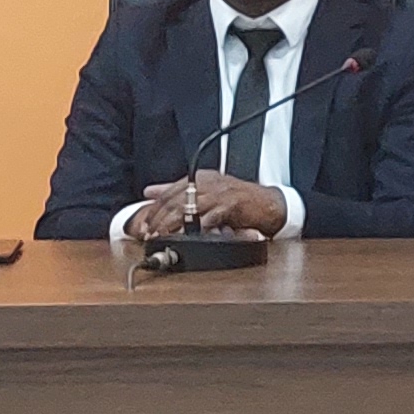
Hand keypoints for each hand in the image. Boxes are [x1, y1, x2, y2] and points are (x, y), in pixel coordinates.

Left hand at [128, 170, 287, 242]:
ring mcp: (219, 192)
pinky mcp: (231, 204)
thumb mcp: (204, 191)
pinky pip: (210, 216)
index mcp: (198, 178)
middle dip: (160, 219)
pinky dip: (198, 227)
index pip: (168, 192)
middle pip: (175, 200)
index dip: (155, 209)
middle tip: (151, 234)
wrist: (267, 203)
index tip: (146, 225)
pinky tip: (189, 235)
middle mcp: (207, 182)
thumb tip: (149, 191)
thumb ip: (175, 191)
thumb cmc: (236, 200)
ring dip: (173, 224)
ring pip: (188, 207)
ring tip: (163, 236)